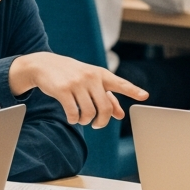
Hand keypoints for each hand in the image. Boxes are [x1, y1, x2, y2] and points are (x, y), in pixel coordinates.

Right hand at [9, 52, 147, 128]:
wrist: (44, 65)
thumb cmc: (71, 74)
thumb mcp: (90, 82)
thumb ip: (106, 97)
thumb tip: (120, 114)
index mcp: (100, 74)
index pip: (120, 83)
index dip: (133, 90)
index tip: (145, 96)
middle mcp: (91, 77)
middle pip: (105, 108)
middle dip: (101, 122)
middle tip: (96, 124)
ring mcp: (76, 83)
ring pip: (89, 113)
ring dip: (86, 121)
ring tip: (81, 118)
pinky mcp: (62, 90)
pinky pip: (73, 113)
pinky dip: (73, 120)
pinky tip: (71, 117)